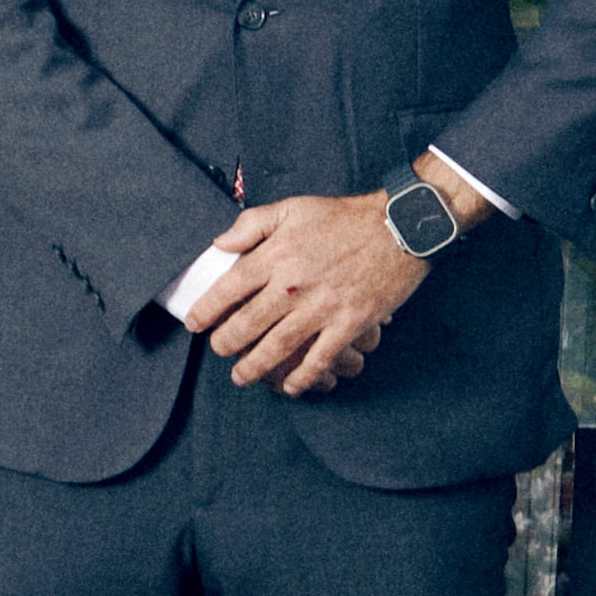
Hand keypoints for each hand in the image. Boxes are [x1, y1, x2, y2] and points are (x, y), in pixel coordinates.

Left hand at [196, 185, 440, 396]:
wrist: (401, 227)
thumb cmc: (344, 217)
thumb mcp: (292, 208)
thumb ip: (250, 225)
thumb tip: (218, 244)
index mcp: (276, 256)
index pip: (229, 288)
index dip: (207, 309)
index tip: (194, 324)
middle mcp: (293, 285)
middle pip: (247, 323)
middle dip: (226, 343)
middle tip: (217, 351)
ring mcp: (322, 307)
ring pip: (279, 346)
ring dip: (256, 366)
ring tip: (241, 377)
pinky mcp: (351, 322)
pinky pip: (321, 357)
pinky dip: (304, 376)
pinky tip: (290, 386)